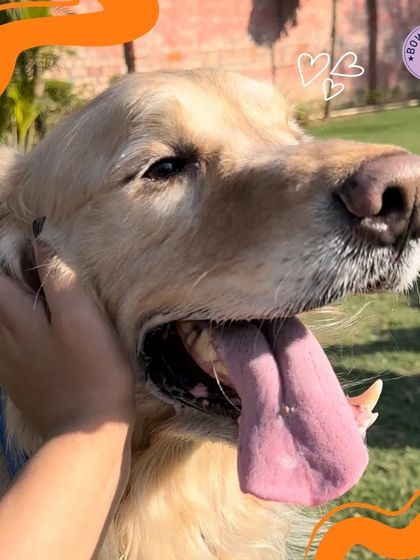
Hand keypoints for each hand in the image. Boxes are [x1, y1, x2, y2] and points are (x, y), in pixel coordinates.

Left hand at [0, 239, 134, 439]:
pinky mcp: (19, 381)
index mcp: (14, 317)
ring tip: (43, 296)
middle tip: (41, 267)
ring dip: (15, 301)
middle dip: (11, 277)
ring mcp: (8, 363)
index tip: (31, 247)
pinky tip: (43, 331)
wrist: (87, 433)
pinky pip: (9, 344)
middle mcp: (2, 338)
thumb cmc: (92, 369)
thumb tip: (40, 242)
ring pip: (1, 322)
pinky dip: (20, 327)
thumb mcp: (81, 315)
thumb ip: (57, 276)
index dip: (8, 255)